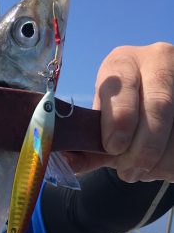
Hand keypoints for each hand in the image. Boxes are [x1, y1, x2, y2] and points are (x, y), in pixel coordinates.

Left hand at [65, 43, 173, 181]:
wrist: (155, 116)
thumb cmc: (122, 121)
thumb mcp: (103, 129)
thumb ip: (88, 149)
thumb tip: (69, 161)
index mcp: (122, 63)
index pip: (121, 83)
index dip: (119, 117)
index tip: (113, 147)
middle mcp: (156, 59)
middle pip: (157, 105)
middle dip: (142, 147)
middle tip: (129, 172)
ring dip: (160, 158)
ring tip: (145, 169)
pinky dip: (173, 160)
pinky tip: (162, 163)